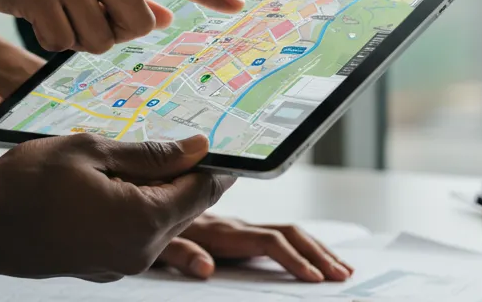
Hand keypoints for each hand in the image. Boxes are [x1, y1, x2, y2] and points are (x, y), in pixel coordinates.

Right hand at [0, 0, 243, 54]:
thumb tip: (164, 15)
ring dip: (75, 40)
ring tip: (54, 14)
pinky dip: (48, 39)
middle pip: (134, 26)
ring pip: (96, 40)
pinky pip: (60, 40)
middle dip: (113, 36)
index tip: (237, 6)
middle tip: (86, 22)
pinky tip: (33, 17)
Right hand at [0, 134, 232, 281]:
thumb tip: (196, 148)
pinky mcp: (101, 267)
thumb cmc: (28, 181)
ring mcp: (120, 265)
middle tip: (177, 137)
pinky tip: (111, 181)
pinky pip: (134, 233)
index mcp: (144, 220)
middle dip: (185, 174)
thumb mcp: (92, 151)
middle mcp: (140, 252)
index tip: (220, 138)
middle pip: (184, 208)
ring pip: (159, 221)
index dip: (214, 161)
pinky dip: (133, 206)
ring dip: (156, 189)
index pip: (202, 190)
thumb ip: (149, 154)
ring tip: (135, 154)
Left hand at [158, 213, 352, 281]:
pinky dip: (301, 245)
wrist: (138, 204)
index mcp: (219, 229)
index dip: (292, 258)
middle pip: (287, 233)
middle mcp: (233, 224)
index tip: (314, 277)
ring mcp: (236, 227)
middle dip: (317, 253)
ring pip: (287, 231)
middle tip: (342, 275)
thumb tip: (207, 270)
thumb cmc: (147, 227)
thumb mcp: (157, 245)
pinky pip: (275, 235)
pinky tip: (314, 257)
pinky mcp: (235, 232)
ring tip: (341, 267)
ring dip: (316, 248)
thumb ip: (180, 253)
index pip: (267, 241)